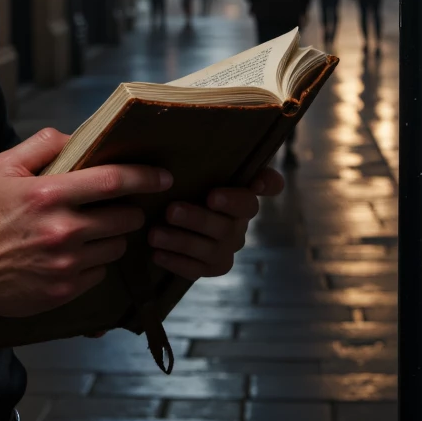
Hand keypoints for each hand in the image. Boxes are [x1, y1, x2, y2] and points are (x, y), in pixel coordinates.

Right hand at [0, 128, 171, 319]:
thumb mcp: (1, 168)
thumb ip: (40, 145)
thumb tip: (74, 137)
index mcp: (49, 195)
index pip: (112, 180)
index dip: (144, 176)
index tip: (162, 176)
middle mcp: (63, 230)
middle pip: (124, 217)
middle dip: (130, 209)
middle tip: (119, 206)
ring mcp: (67, 263)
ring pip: (116, 246)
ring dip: (113, 236)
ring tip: (94, 231)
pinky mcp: (66, 289)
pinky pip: (101, 273)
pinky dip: (95, 263)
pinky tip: (76, 255)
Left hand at [146, 165, 284, 279]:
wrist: (169, 214)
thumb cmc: (188, 182)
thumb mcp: (195, 166)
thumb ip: (212, 156)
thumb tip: (223, 150)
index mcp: (243, 191)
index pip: (266, 186)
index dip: (249, 191)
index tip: (214, 195)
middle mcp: (240, 221)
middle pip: (229, 225)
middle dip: (198, 219)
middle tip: (171, 211)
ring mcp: (227, 247)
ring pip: (213, 250)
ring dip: (182, 242)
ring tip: (155, 234)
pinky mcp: (212, 266)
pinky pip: (199, 270)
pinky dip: (177, 262)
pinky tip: (156, 254)